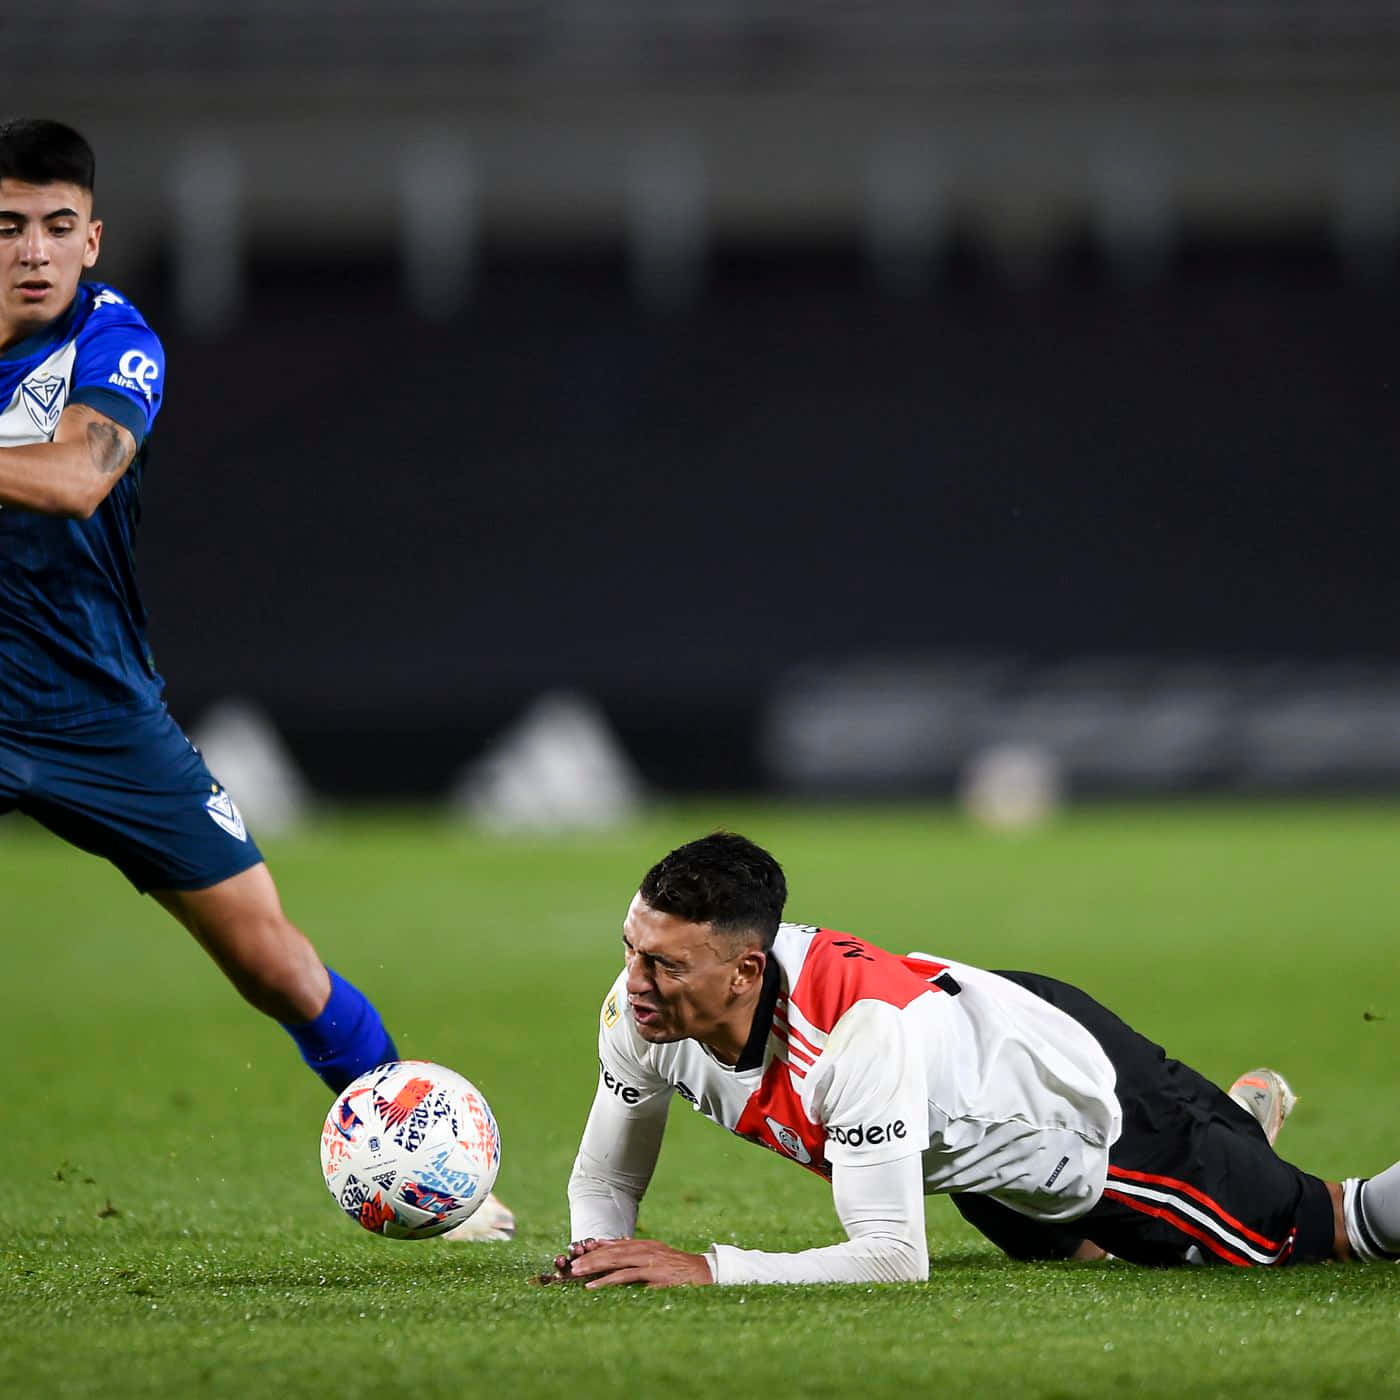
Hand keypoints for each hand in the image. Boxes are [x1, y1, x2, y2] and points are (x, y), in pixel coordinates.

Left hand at [540, 1237, 712, 1288]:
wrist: (703, 1273)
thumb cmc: (679, 1268)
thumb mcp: (658, 1256)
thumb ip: (639, 1253)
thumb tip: (619, 1248)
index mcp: (645, 1245)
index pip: (616, 1244)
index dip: (597, 1247)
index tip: (580, 1251)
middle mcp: (645, 1249)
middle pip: (612, 1251)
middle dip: (590, 1257)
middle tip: (572, 1265)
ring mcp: (649, 1260)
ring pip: (615, 1261)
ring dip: (594, 1267)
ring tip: (576, 1274)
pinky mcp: (652, 1274)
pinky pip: (625, 1277)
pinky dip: (607, 1280)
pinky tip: (594, 1286)